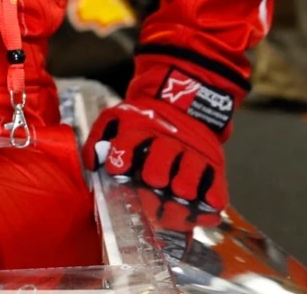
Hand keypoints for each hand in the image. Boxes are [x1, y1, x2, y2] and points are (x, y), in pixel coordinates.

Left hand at [84, 60, 238, 213]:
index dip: (122, 153)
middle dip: (157, 168)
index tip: (115, 168)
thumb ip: (100, 137)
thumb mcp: (118, 118)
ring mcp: (191, 152)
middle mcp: (167, 141)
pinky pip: (215, 178)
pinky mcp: (211, 162)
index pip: (130, 140)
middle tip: (153, 180)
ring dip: (186, 181)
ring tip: (180, 192)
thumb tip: (91, 164)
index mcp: (142, 129)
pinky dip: (215, 192)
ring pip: (190, 167)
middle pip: (163, 154)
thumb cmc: (144, 120)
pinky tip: (212, 204)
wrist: (184, 102)